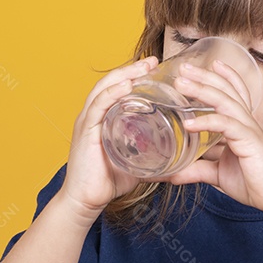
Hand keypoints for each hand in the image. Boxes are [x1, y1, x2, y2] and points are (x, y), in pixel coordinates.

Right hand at [57, 55, 159, 219]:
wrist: (85, 201)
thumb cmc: (107, 181)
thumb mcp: (135, 162)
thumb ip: (151, 154)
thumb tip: (177, 155)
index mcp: (102, 118)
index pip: (117, 88)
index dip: (134, 75)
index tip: (155, 67)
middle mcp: (93, 114)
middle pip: (111, 82)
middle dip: (133, 69)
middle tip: (154, 61)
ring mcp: (87, 121)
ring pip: (105, 88)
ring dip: (126, 74)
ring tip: (145, 67)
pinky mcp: (85, 131)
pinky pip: (99, 105)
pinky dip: (112, 93)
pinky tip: (127, 85)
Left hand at [152, 59, 262, 218]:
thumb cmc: (255, 183)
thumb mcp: (219, 175)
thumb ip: (197, 170)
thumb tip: (172, 174)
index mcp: (241, 126)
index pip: (231, 94)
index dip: (218, 78)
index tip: (199, 69)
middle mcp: (246, 123)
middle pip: (225, 91)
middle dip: (203, 77)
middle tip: (182, 67)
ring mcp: (249, 130)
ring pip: (225, 101)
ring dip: (201, 90)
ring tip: (181, 83)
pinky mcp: (250, 141)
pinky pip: (226, 126)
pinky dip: (206, 122)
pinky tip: (188, 123)